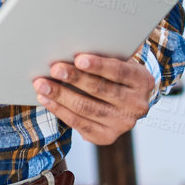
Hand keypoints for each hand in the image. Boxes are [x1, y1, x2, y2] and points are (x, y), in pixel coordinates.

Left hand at [34, 52, 155, 144]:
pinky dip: (59, 110)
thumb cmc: (114, 73)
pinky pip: (79, 123)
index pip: (120, 72)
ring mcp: (123, 124)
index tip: (78, 59)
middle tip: (54, 69)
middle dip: (74, 78)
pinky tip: (46, 99)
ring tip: (42, 84)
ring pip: (87, 108)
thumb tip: (72, 47)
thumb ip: (103, 55)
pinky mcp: (107, 136)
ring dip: (60, 95)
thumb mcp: (117, 60)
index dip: (99, 65)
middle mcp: (137, 105)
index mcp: (142, 81)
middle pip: (101, 90)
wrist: (126, 100)